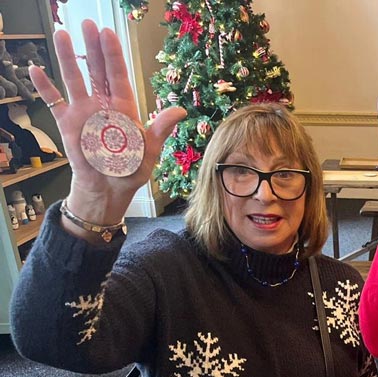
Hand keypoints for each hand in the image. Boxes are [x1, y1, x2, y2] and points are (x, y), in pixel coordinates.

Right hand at [30, 21, 185, 223]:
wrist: (108, 190)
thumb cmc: (131, 171)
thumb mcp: (150, 151)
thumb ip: (160, 129)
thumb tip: (181, 111)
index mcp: (124, 109)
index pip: (118, 76)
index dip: (113, 55)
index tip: (108, 34)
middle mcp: (102, 105)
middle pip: (96, 71)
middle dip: (92, 48)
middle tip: (87, 24)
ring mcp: (83, 112)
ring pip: (74, 79)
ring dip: (68, 58)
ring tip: (62, 34)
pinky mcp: (67, 123)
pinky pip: (53, 102)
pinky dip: (44, 87)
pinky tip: (34, 69)